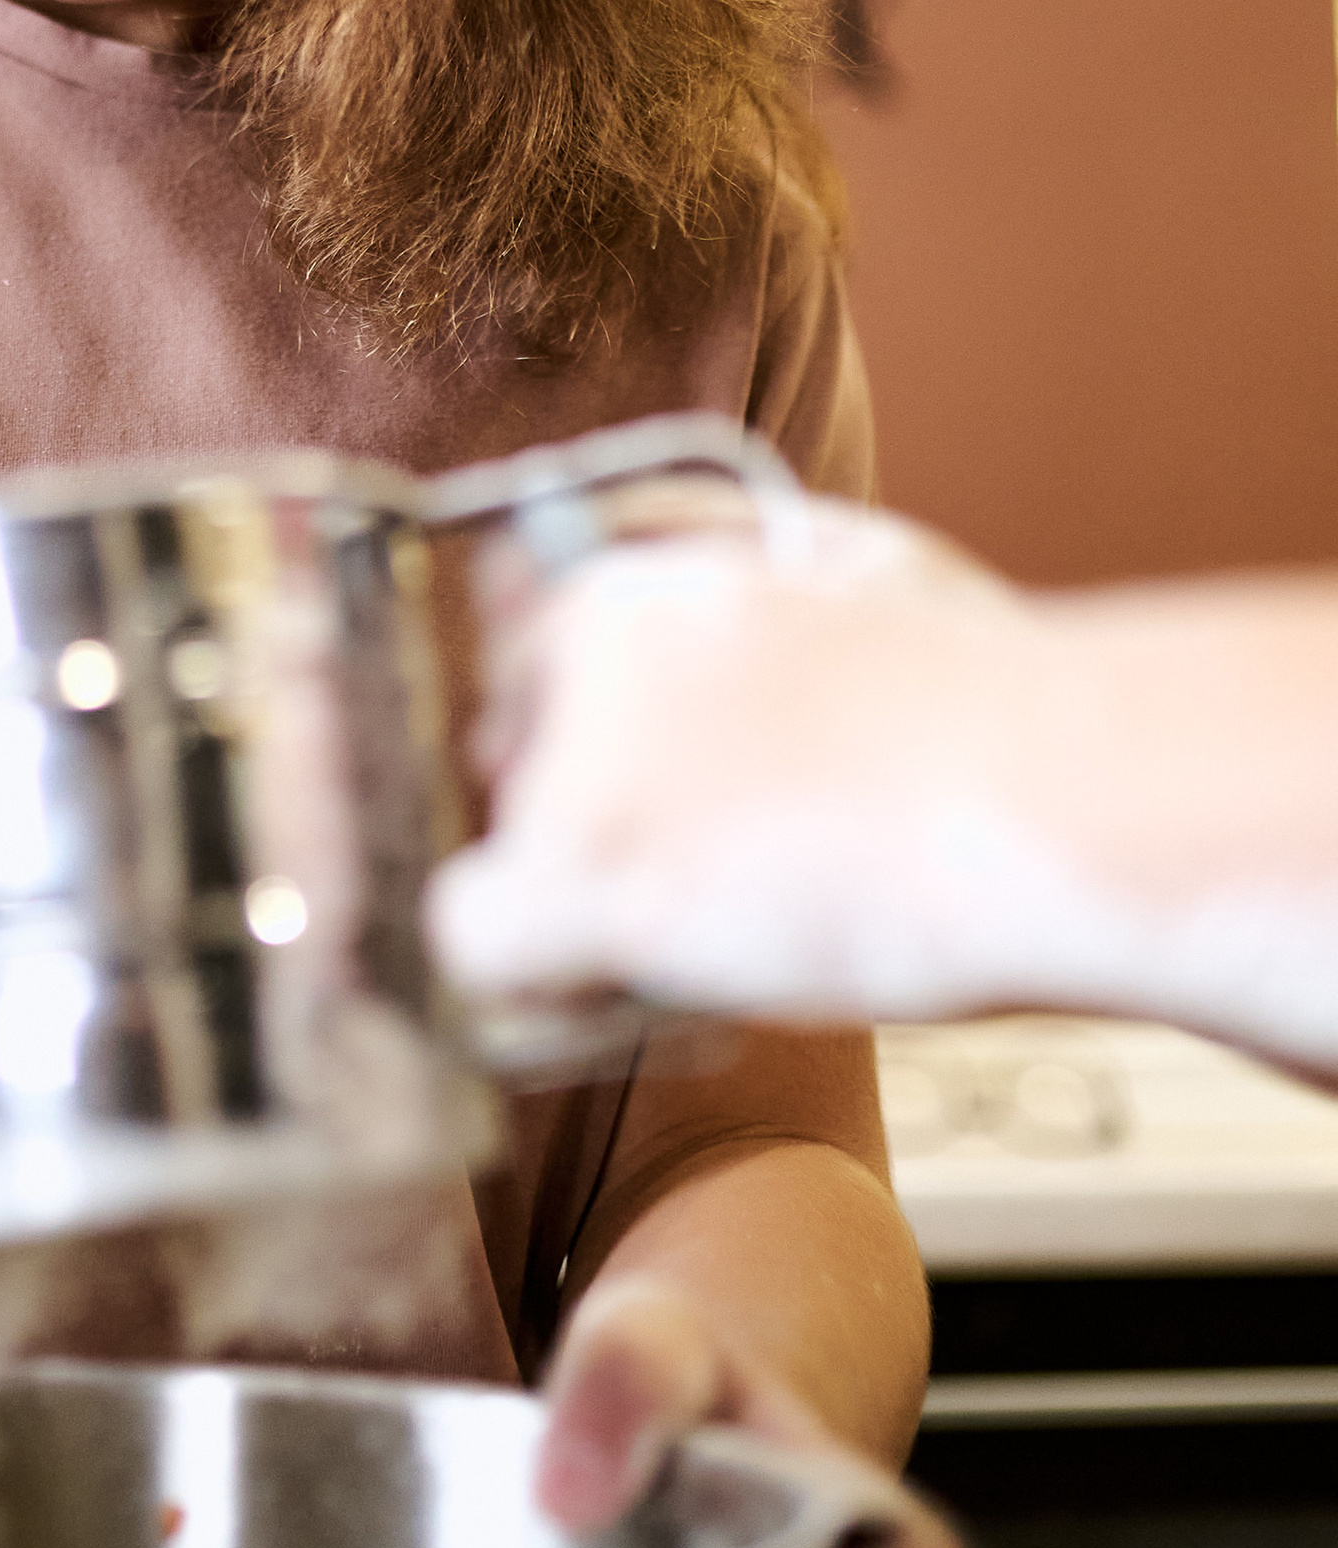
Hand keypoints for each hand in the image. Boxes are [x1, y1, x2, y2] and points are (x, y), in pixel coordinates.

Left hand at [430, 501, 1046, 1030]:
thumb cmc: (991, 694)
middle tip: (729, 865)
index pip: (530, 655)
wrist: (1065, 792)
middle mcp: (578, 640)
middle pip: (512, 754)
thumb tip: (574, 575)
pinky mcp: (583, 869)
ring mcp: (572, 751)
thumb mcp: (840, 560)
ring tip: (739, 923)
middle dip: (592, 813)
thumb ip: (707, 557)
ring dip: (592, 902)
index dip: (601, 734)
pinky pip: (482, 943)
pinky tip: (644, 989)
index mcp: (636, 566)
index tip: (690, 785)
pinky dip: (542, 985)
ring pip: (509, 851)